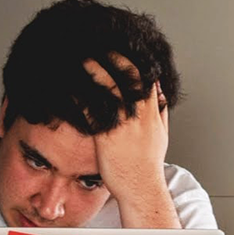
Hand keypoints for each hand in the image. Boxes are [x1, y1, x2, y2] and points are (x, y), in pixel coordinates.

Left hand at [83, 55, 179, 227]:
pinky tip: (72, 88)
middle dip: (116, 59)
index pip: (147, 80)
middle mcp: (140, 117)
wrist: (142, 188)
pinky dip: (83, 96)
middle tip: (102, 47)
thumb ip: (160, 114)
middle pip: (130, 78)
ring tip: (84, 59)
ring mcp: (124, 126)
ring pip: (111, 89)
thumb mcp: (161, 136)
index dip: (136, 62)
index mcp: (153, 115)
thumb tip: (161, 96)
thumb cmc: (148, 166)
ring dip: (96, 71)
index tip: (124, 51)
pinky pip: (94, 110)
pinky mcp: (107, 136)